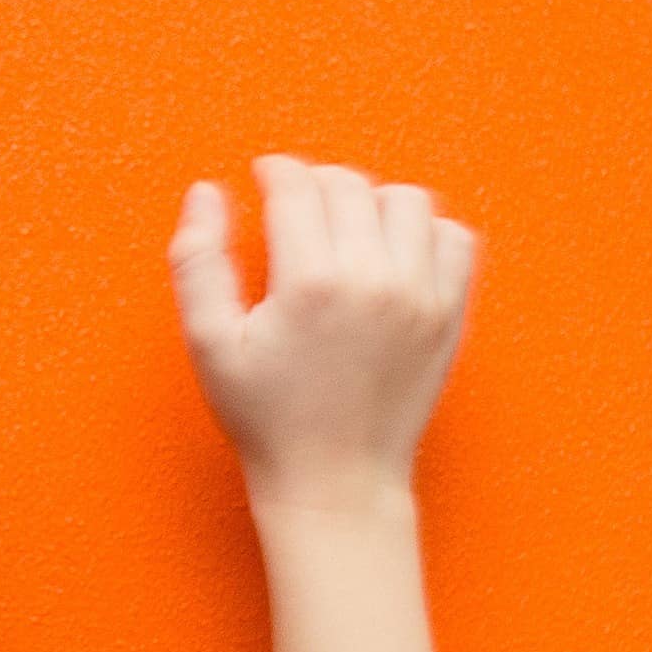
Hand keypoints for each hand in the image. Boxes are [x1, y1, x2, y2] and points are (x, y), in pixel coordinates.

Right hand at [171, 157, 478, 515]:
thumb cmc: (266, 416)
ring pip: (406, 201)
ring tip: (344, 230)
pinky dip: (423, 232)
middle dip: (316, 183)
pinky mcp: (451, 314)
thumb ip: (198, 260)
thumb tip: (207, 192)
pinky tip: (389, 255)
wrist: (336, 479)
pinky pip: (453, 238)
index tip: (265, 177)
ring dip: (370, 202)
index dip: (275, 171)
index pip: (298, 187)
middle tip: (295, 209)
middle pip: (350, 185)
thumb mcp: (209, 342)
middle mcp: (375, 280)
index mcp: (310, 283)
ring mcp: (423, 296)